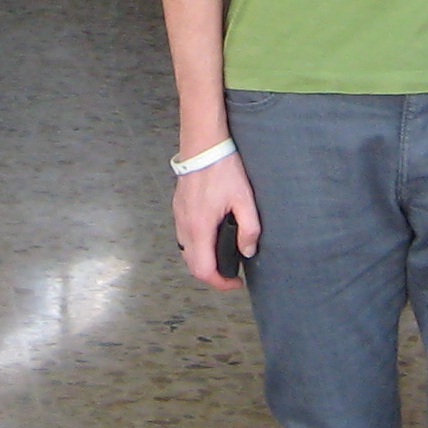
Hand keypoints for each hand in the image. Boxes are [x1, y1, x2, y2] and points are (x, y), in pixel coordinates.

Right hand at [172, 150, 259, 289]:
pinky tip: (211, 236)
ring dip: (203, 260)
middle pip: (192, 265)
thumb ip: (249, 229)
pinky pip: (184, 236)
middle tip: (231, 272)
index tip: (235, 282)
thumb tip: (247, 251)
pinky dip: (197, 245)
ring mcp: (179, 216)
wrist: (203, 145)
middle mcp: (185, 226)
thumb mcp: (244, 199)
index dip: (220, 283)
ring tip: (222, 255)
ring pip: (186, 251)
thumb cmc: (223, 168)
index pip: (203, 270)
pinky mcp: (179, 208)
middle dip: (212, 274)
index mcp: (200, 227)